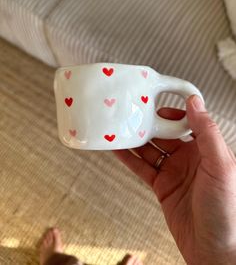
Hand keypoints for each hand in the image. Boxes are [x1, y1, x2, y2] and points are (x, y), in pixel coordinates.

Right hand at [113, 95, 235, 264]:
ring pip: (150, 150)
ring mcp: (174, 172)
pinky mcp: (162, 186)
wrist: (213, 248)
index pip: (187, 122)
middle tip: (132, 117)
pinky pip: (143, 168)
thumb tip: (195, 103)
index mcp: (206, 149)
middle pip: (164, 134)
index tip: (156, 106)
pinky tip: (119, 150)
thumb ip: (207, 132)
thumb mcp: (221, 165)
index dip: (171, 113)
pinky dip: (130, 159)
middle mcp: (189, 158)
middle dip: (149, 125)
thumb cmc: (227, 210)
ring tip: (120, 129)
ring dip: (135, 140)